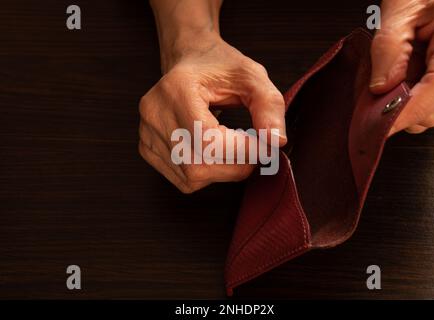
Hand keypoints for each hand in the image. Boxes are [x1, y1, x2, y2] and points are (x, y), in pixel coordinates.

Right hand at [139, 32, 285, 192]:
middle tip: (255, 150)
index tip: (266, 147)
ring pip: (191, 177)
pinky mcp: (148, 149)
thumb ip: (269, 106)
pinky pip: (183, 179)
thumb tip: (276, 142)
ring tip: (234, 147)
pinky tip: (215, 153)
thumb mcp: (252, 76)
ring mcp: (147, 134)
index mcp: (176, 90)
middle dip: (235, 166)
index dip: (242, 152)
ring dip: (223, 171)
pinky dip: (207, 173)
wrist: (189, 60)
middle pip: (197, 165)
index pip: (208, 139)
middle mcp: (155, 114)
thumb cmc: (219, 66)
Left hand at [370, 0, 433, 134]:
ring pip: (432, 111)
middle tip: (371, 90)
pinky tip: (405, 74)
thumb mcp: (403, 6)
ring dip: (404, 102)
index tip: (377, 125)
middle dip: (398, 107)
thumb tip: (380, 88)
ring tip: (393, 72)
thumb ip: (389, 47)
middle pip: (433, 110)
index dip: (406, 110)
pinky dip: (412, 95)